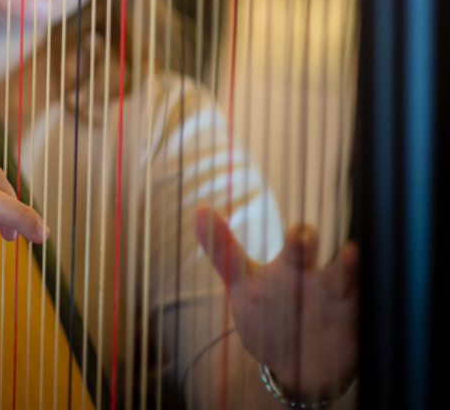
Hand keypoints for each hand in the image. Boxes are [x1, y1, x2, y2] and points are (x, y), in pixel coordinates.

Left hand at [195, 206, 357, 398]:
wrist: (290, 363)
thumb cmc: (269, 312)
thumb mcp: (243, 284)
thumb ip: (223, 250)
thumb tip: (200, 210)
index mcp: (294, 267)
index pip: (302, 242)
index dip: (303, 237)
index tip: (300, 237)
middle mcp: (322, 283)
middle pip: (339, 267)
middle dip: (344, 263)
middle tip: (349, 254)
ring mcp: (340, 311)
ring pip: (358, 296)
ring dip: (362, 291)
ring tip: (365, 278)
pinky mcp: (352, 338)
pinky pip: (368, 328)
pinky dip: (371, 323)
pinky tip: (374, 320)